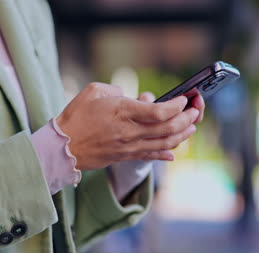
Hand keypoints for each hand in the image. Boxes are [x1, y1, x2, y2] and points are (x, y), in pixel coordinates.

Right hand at [56, 83, 199, 169]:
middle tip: (195, 111)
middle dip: (187, 119)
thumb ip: (117, 91)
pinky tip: (173, 154)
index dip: (177, 106)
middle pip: (168, 129)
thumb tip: (133, 99)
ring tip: (191, 128)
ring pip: (164, 144)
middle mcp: (130, 132)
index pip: (160, 112)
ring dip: (182, 136)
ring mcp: (130, 147)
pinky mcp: (125, 156)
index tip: (183, 99)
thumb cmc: (76, 116)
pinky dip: (165, 155)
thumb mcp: (94, 92)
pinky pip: (150, 157)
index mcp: (124, 113)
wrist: (63, 147)